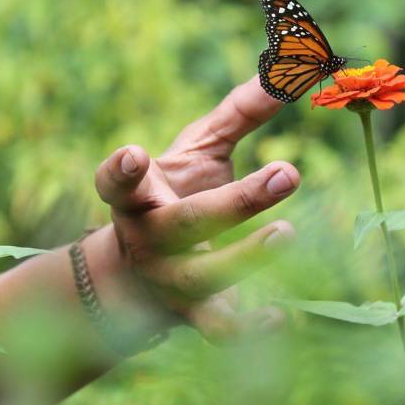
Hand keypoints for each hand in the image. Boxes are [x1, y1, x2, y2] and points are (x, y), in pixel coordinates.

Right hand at [88, 76, 296, 338]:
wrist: (144, 275)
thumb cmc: (178, 197)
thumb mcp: (200, 153)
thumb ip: (238, 115)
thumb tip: (286, 74)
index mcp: (139, 199)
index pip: (117, 185)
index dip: (121, 173)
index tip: (135, 154)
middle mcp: (150, 242)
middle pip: (184, 225)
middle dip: (235, 203)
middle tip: (286, 173)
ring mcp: (171, 284)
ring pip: (205, 278)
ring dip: (248, 257)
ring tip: (288, 232)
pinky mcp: (195, 317)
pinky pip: (221, 330)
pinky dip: (249, 328)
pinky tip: (281, 316)